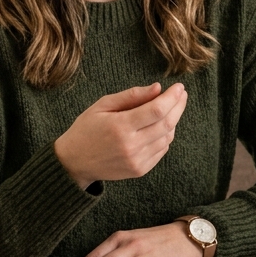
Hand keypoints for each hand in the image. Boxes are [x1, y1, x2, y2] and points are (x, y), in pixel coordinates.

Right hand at [54, 83, 187, 188]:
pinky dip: (165, 136)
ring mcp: (137, 160)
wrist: (74, 162)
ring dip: (172, 121)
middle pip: (167, 123)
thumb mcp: (102, 105)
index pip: (157, 110)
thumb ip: (131, 96)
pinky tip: (159, 126)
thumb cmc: (86, 129)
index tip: (179, 87)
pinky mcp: (140, 170)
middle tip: (181, 94)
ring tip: (168, 109)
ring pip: (167, 137)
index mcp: (120, 126)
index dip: (172, 97)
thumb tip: (157, 88)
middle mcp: (131, 145)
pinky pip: (162, 150)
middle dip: (178, 106)